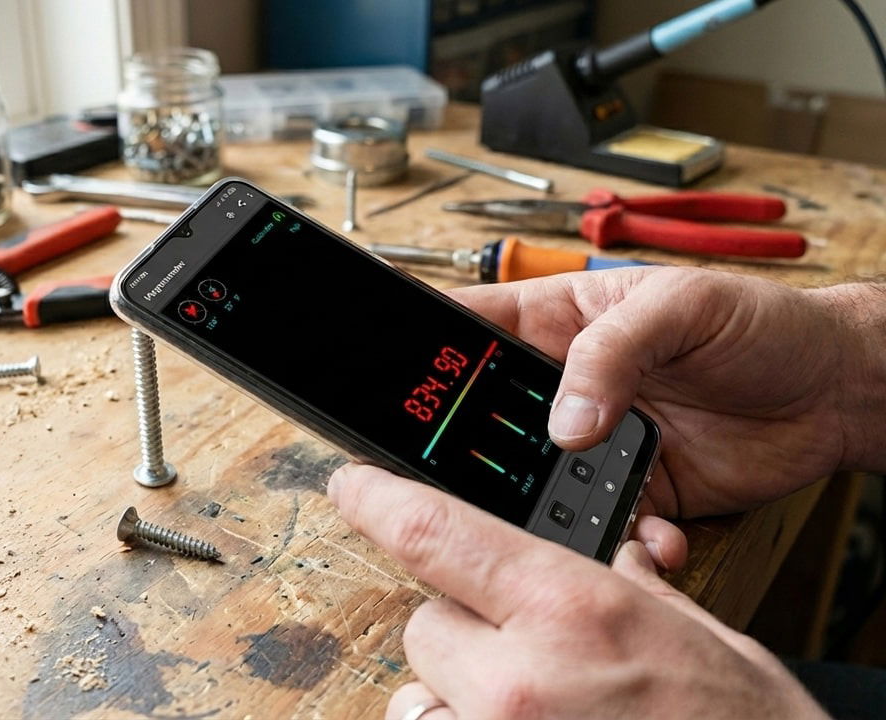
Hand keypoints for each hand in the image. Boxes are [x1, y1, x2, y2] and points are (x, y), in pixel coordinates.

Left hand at [329, 464, 827, 719]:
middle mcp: (518, 680)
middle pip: (427, 616)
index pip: (434, 533)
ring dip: (463, 680)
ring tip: (538, 695)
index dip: (379, 501)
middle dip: (464, 616)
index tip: (352, 485)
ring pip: (426, 681)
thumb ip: (622, 583)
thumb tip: (604, 552)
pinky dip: (463, 719)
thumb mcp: (685, 628)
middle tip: (526, 636)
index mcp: (570, 610)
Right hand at [448, 267, 879, 519]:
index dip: (427, 357)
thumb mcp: (678, 306)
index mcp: (558, 320)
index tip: (396, 390)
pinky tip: (652, 537)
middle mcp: (565, 384)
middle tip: (464, 481)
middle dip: (472, 452)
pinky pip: (602, 523)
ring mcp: (596, 440)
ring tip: (572, 512)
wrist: (834, 390)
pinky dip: (619, 540)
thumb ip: (612, 352)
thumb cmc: (760, 323)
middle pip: (487, 419)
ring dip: (546, 504)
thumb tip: (565, 419)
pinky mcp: (635, 488)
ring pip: (536, 480)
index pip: (469, 330)